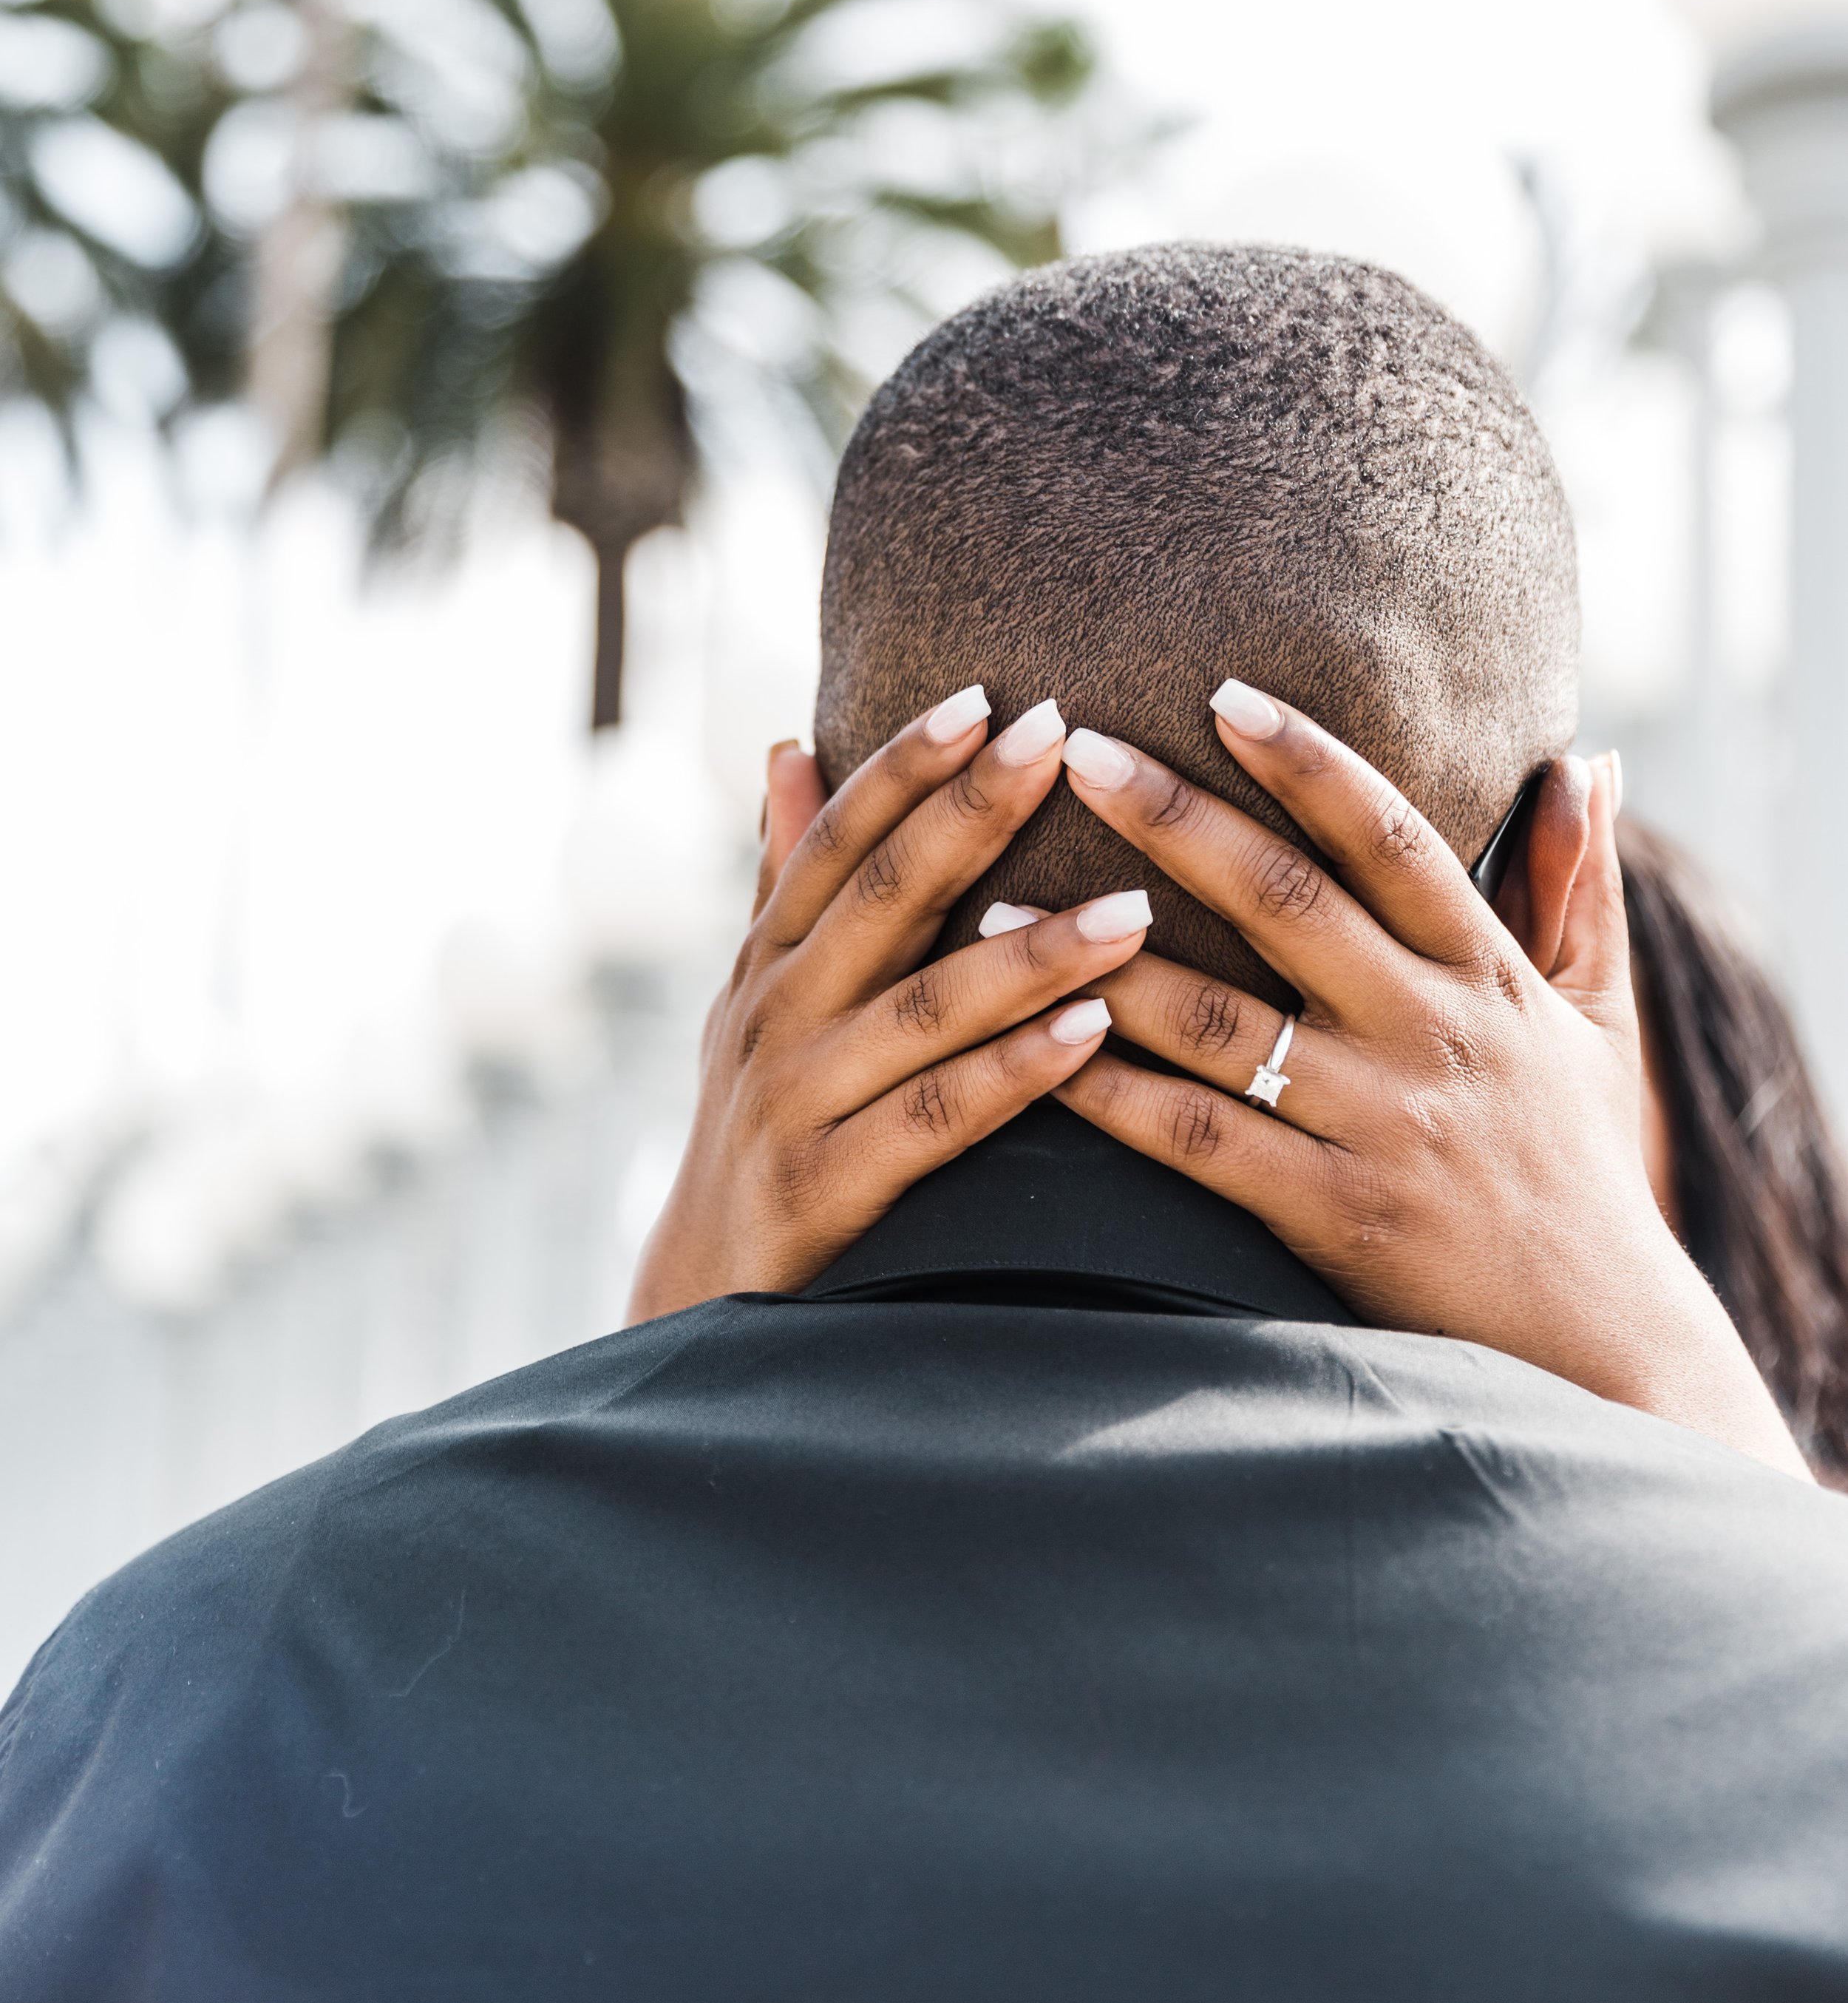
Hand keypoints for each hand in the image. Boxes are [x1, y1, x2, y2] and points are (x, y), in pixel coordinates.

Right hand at [627, 689, 1153, 1320]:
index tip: (988, 694)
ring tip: (1135, 903)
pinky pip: (936, 1119)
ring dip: (1031, 950)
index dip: (907, 763)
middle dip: (973, 810)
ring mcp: (793, 1101)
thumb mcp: (760, 999)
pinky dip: (1014, 1073)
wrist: (704, 1308)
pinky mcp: (825, 1189)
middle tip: (1063, 733)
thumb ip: (785, 878)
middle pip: (881, 894)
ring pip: (923, 1005)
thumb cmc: (762, 1130)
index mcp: (770, 958)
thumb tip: (790, 744)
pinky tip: (1093, 1033)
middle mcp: (774, 1014)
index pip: (838, 837)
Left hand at [1048, 683, 1809, 1478]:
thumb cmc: (1581, 1167)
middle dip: (1176, 820)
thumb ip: (1580, 885)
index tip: (1223, 693)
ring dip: (1104, 958)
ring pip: (1220, 1022)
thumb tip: (1592, 759)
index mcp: (1486, 973)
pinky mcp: (1331, 1214)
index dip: (1309, 762)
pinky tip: (1036, 1049)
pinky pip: (1200, 1142)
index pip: (1391, 839)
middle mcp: (1428, 1033)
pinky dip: (1113, 1094)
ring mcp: (1375, 1125)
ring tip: (997, 906)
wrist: (1603, 1342)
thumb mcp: (1599, 1018)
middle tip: (1077, 748)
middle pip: (1287, 902)